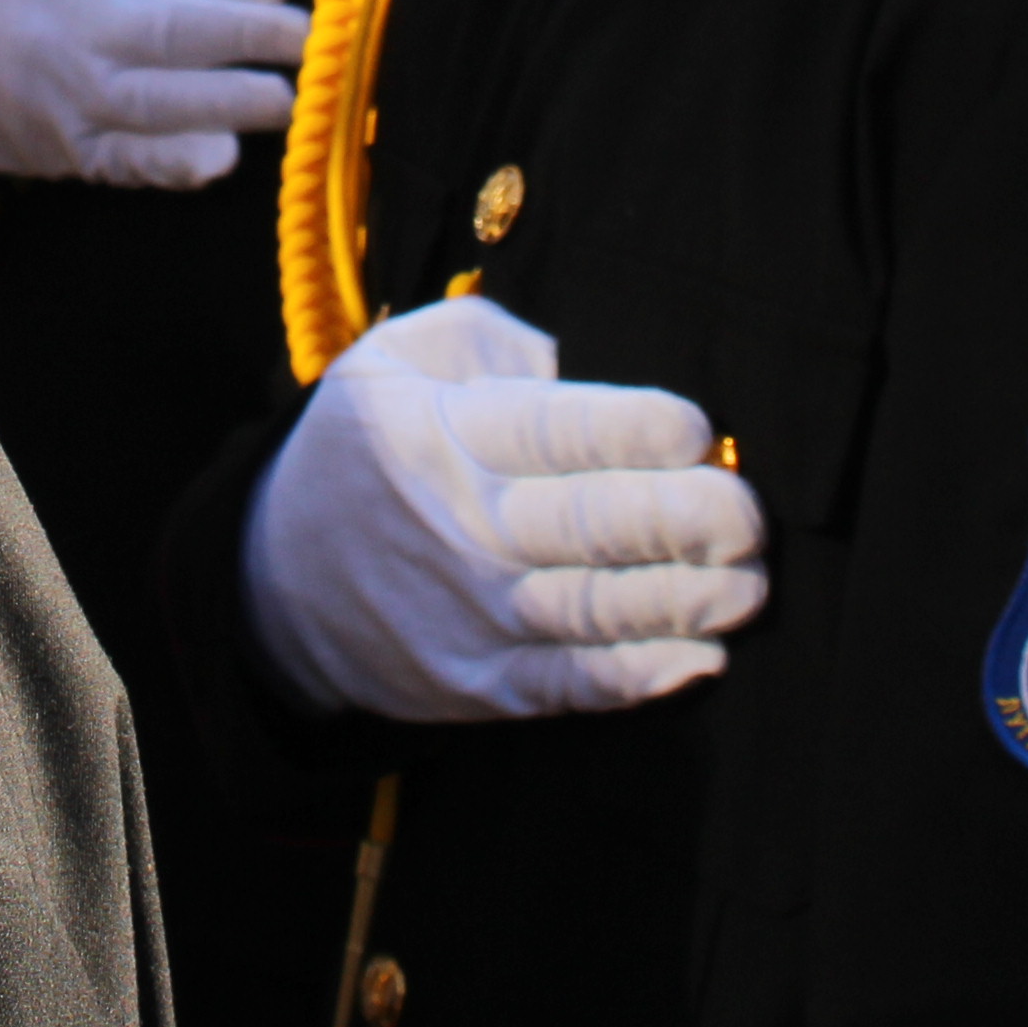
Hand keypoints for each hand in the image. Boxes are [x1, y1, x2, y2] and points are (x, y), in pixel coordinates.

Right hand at [0, 0, 309, 185]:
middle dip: (256, 37)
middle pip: (181, 32)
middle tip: (309, 40)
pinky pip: (127, 161)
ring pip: (162, 104)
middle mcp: (81, 26)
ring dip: (232, 104)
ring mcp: (71, 94)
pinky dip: (173, 164)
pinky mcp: (65, 149)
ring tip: (286, 100)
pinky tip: (218, 159)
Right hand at [243, 295, 765, 722]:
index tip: (700, 430)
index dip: (634, 431)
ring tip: (750, 584)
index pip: (555, 432)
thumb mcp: (400, 358)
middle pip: (589, 524)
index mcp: (447, 434)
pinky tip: (700, 656)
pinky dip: (639, 676)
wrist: (277, 581)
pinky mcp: (483, 684)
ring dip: (684, 600)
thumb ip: (494, 342)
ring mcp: (472, 616)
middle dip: (683, 520)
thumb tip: (574, 366)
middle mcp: (462, 528)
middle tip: (750, 516)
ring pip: (594, 610)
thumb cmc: (369, 447)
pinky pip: (572, 683)